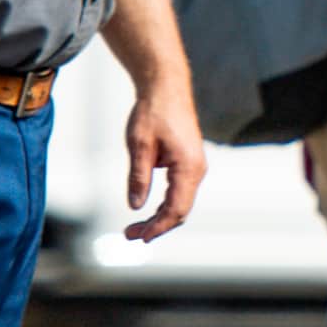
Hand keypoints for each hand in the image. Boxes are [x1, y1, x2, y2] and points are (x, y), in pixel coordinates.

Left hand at [119, 70, 205, 245]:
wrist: (166, 88)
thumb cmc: (153, 112)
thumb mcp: (139, 145)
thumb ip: (138, 177)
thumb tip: (136, 206)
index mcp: (188, 167)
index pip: (176, 209)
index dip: (158, 227)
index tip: (138, 238)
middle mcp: (196, 170)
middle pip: (180, 210)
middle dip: (157, 227)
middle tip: (129, 235)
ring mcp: (194, 167)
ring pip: (180, 203)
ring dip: (160, 218)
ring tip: (134, 227)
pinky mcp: (188, 163)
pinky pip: (180, 192)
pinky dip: (164, 205)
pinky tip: (148, 211)